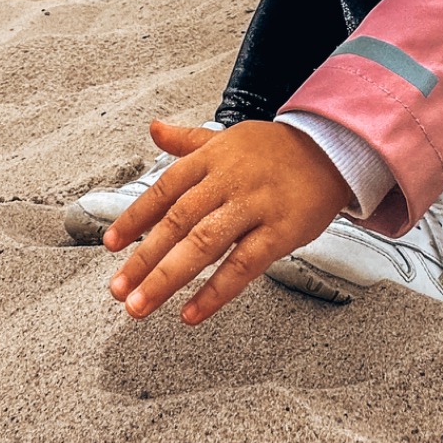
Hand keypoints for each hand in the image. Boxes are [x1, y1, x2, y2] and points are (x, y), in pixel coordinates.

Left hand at [105, 118, 352, 325]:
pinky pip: (243, 266)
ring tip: (140, 305)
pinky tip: (190, 313)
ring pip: (204, 244)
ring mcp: (254, 206)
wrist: (332, 148)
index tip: (110, 245)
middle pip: (177, 221)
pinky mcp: (280, 232)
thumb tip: (153, 129)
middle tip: (118, 289)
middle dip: (143, 258)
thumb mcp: (228, 138)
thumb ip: (187, 141)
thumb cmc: (275, 150)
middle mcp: (228, 181)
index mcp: (211, 158)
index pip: (163, 190)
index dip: (134, 218)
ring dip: (167, 277)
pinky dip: (215, 292)